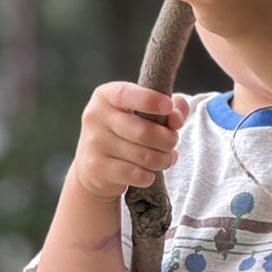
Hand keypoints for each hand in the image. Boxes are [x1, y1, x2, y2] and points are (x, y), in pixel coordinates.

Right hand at [73, 82, 190, 202]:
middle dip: (168, 140)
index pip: (126, 95)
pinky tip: (148, 174)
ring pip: (142, 156)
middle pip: (143, 131)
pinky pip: (134, 174)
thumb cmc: (127, 131)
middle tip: (173, 142)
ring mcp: (94, 143)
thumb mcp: (144, 112)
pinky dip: (148, 176)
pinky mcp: (96, 168)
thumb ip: (170, 107)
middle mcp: (95, 117)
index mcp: (106, 96)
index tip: (168, 106)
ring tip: (166, 159)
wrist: (94, 166)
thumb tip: (177, 118)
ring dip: (163, 160)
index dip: (149, 100)